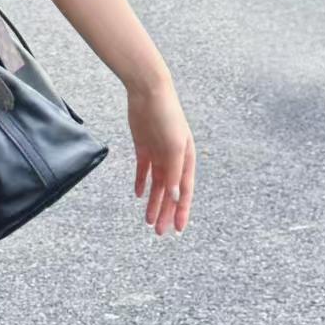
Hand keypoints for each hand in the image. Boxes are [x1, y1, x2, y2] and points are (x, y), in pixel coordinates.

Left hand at [126, 79, 194, 235]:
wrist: (149, 92)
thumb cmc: (167, 116)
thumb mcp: (173, 146)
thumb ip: (174, 173)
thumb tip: (175, 198)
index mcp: (186, 160)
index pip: (184, 192)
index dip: (182, 211)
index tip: (179, 230)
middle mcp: (173, 159)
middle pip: (169, 192)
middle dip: (165, 213)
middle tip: (159, 232)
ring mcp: (158, 153)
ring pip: (156, 185)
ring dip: (153, 203)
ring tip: (148, 221)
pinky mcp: (143, 147)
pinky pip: (143, 170)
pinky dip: (140, 182)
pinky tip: (138, 195)